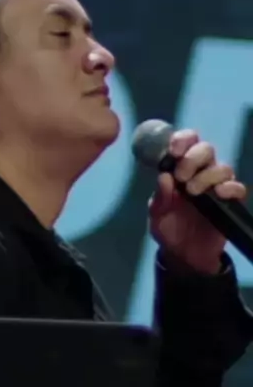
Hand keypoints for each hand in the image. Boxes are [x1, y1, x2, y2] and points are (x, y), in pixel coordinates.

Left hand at [148, 129, 246, 274]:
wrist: (184, 255)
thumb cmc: (169, 227)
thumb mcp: (157, 214)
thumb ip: (160, 197)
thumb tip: (164, 176)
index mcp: (181, 167)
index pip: (186, 142)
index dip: (182, 139)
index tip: (174, 150)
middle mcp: (201, 172)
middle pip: (206, 149)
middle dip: (193, 158)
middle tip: (181, 176)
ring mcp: (216, 186)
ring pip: (222, 167)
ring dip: (207, 175)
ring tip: (193, 191)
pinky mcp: (230, 203)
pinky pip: (238, 188)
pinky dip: (230, 187)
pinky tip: (219, 193)